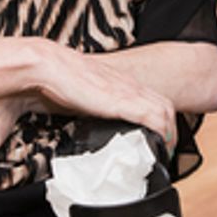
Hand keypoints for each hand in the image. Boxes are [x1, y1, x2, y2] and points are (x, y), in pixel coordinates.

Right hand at [31, 42, 175, 145]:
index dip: (157, 118)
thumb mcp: (75, 98)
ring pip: (164, 110)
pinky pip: (154, 117)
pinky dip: (162, 133)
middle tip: (164, 148)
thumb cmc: (54, 81)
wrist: (46, 66)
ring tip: (164, 151)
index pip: (149, 98)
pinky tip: (159, 146)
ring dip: (169, 132)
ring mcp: (127, 91)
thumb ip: (83, 110)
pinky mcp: (123, 101)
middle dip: (170, 128)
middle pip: (163, 104)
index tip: (154, 137)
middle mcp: (126, 85)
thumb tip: (76, 126)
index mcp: (115, 83)